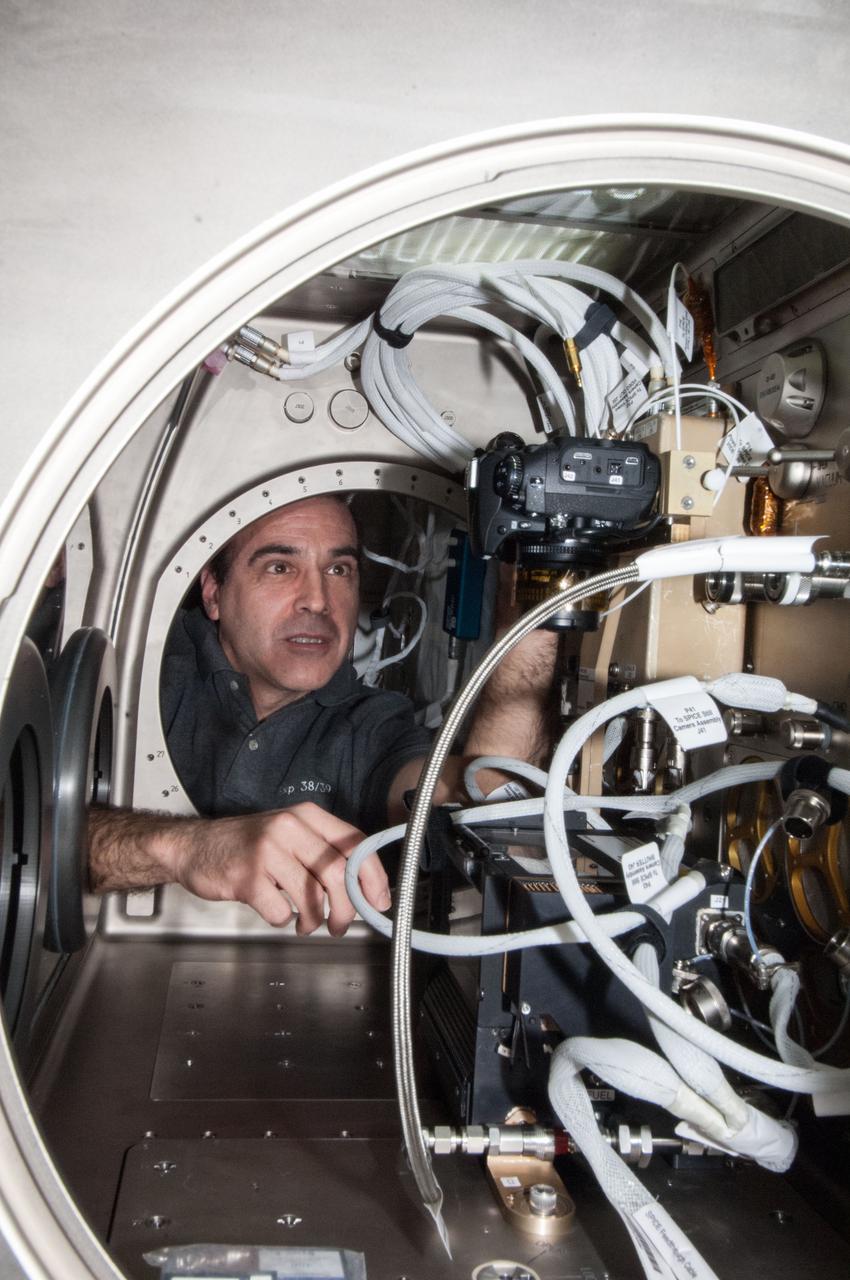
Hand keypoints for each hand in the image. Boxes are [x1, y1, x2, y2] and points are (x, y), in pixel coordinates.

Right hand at [174, 802, 390, 934]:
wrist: (193, 846)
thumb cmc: (246, 844)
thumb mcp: (290, 834)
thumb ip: (324, 852)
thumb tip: (363, 888)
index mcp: (307, 816)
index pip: (355, 843)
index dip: (373, 877)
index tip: (378, 901)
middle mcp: (289, 827)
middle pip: (338, 873)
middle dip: (348, 908)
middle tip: (342, 924)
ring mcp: (267, 851)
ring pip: (313, 897)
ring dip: (315, 920)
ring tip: (307, 923)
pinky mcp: (248, 878)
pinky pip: (282, 912)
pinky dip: (285, 921)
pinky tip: (277, 912)